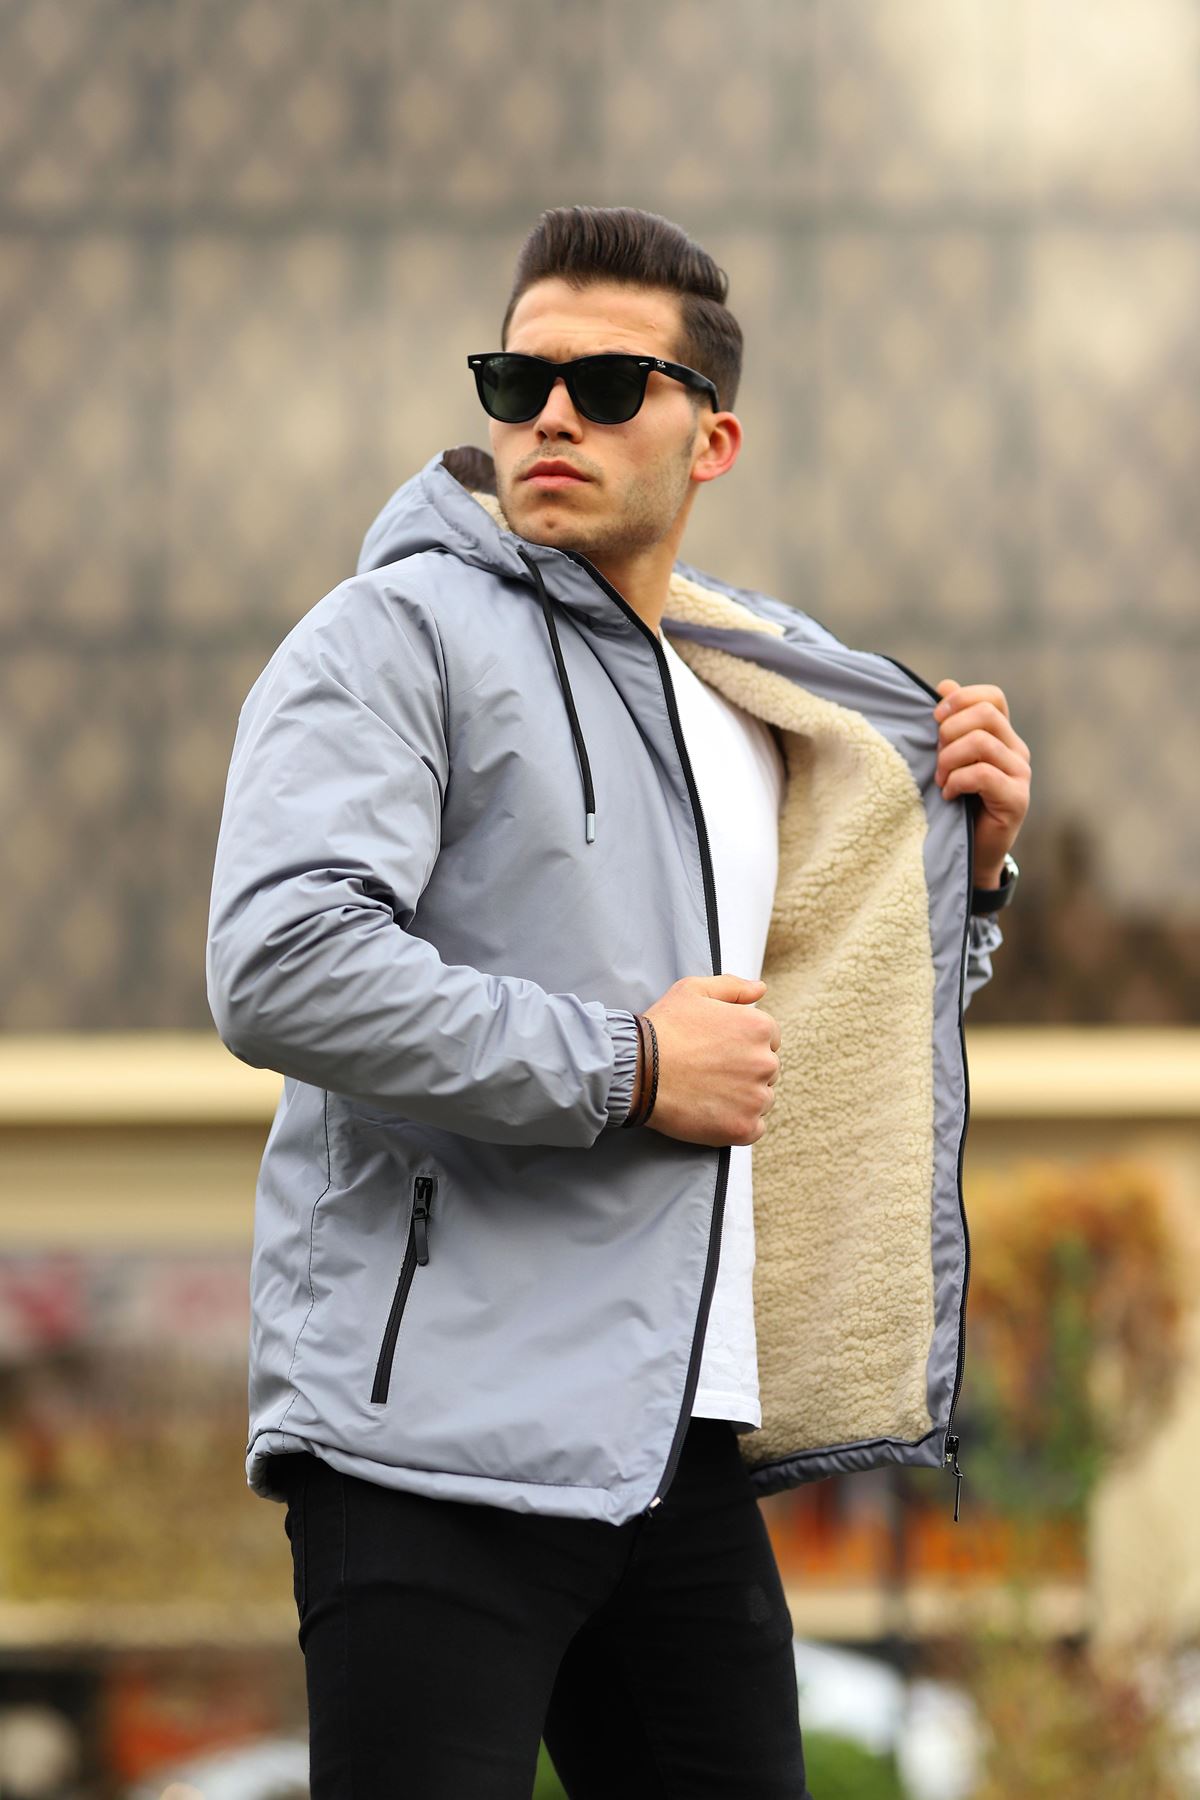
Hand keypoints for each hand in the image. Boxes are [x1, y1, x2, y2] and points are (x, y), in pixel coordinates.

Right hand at [642, 974, 779, 1147]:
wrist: (637, 1070)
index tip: (719, 1052)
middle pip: (767, 1070)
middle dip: (744, 1071)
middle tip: (708, 1072)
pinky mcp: (743, 1127)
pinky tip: (712, 1112)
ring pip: (761, 1099)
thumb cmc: (663, 1029)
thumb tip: (760, 988)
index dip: (742, 1045)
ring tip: (707, 1092)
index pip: (769, 1040)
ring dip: (742, 1098)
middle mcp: (765, 1062)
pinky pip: (754, 1128)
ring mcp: (756, 1098)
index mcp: (759, 1027)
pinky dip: (737, 1123)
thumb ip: (732, 987)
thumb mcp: (693, 991)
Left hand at [932, 679, 1030, 885]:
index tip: (936, 718)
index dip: (962, 699)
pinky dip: (957, 781)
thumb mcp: (949, 760)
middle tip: (936, 759)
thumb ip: (950, 724)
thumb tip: (944, 684)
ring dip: (949, 759)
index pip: (993, 697)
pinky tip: (949, 795)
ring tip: (940, 780)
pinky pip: (983, 774)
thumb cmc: (957, 804)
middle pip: (985, 715)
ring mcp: (1020, 775)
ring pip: (982, 742)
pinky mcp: (1016, 799)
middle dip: (949, 732)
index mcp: (1002, 736)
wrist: (971, 854)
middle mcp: (1016, 751)